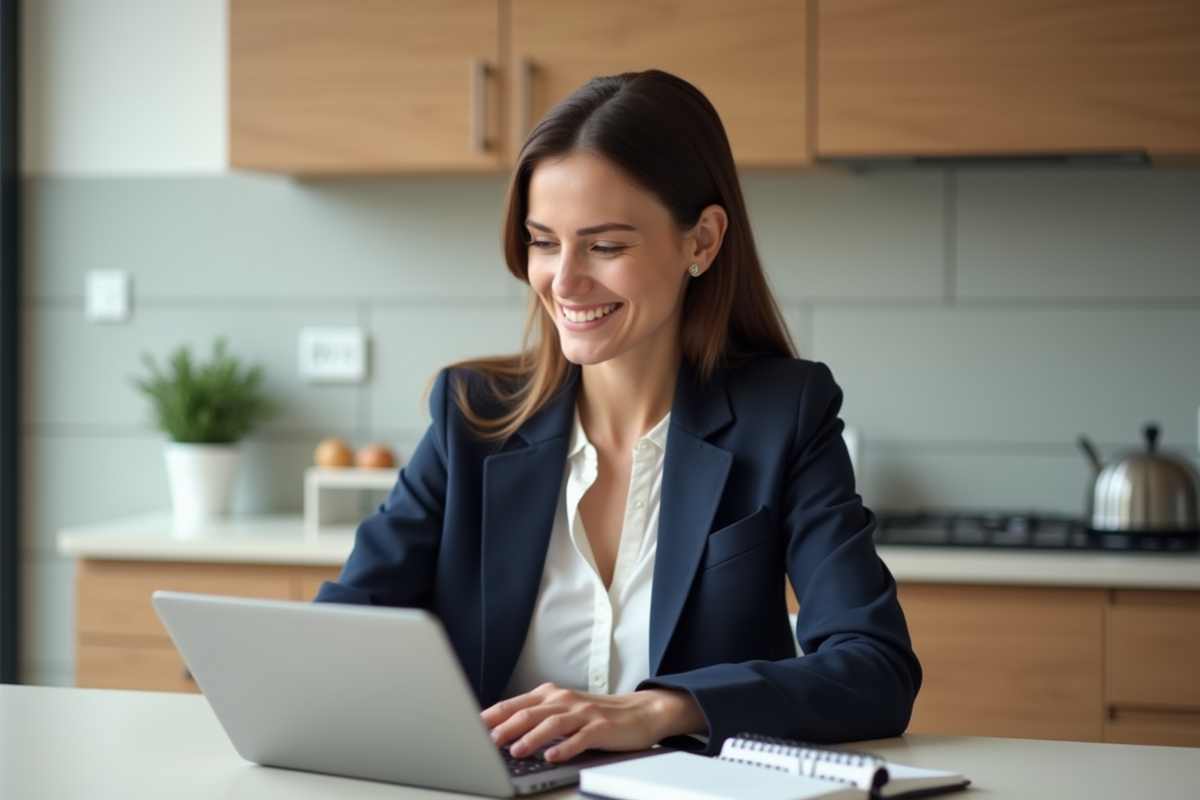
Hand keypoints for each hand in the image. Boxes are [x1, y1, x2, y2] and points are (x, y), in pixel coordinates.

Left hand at [481, 682, 705, 762]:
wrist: (640, 712)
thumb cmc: (596, 715)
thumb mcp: (562, 711)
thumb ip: (535, 718)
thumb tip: (499, 732)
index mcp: (550, 696)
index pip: (516, 704)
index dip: (493, 715)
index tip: (471, 727)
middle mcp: (564, 701)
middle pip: (530, 712)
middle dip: (507, 726)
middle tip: (489, 741)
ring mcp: (584, 713)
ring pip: (553, 723)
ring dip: (532, 738)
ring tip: (516, 750)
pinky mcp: (601, 727)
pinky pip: (581, 738)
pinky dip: (566, 748)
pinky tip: (553, 757)